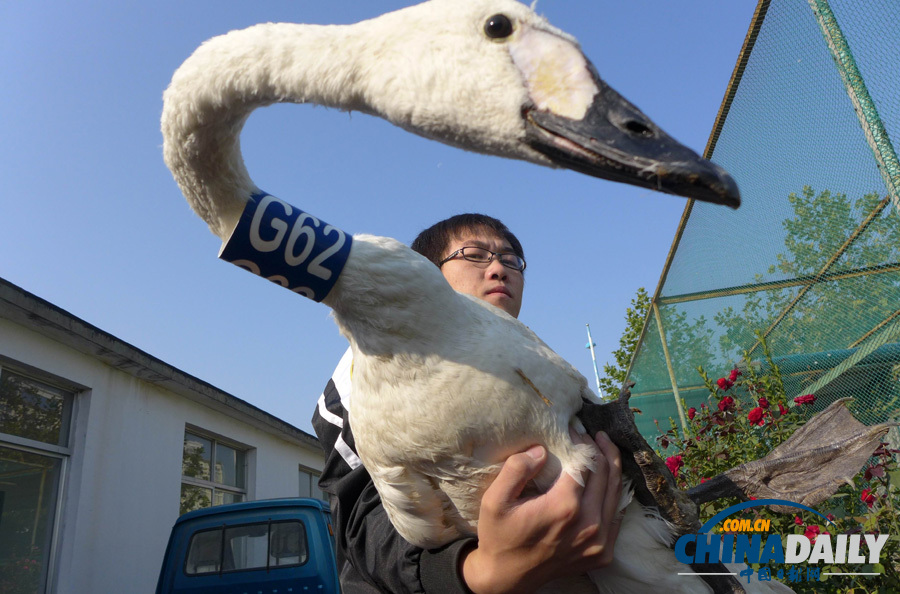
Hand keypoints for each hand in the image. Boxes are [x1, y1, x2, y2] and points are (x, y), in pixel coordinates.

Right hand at [460, 431, 623, 593]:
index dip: (582, 442)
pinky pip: (616, 515)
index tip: (574, 429)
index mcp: (564, 507)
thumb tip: (541, 449)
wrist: (507, 577)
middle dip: (601, 449)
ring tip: (604, 448)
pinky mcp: (603, 553)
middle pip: (606, 474)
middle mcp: (589, 524)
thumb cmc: (499, 536)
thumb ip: (516, 469)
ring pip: (616, 493)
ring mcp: (599, 541)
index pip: (586, 462)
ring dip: (612, 467)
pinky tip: (605, 480)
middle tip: (592, 433)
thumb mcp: (494, 500)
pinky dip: (613, 493)